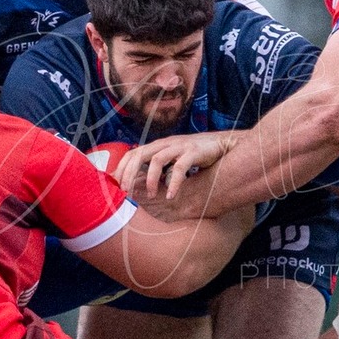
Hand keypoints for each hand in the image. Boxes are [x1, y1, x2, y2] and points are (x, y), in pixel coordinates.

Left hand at [116, 131, 234, 203]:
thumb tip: (138, 181)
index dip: (122, 168)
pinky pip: (180, 167)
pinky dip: (174, 182)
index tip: (116, 185)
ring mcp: (179, 146)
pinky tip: (172, 195)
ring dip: (151, 179)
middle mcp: (166, 143)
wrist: (222, 143)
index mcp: (158, 145)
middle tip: (126, 191)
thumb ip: (157, 166)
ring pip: (157, 159)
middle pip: (140, 154)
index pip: (133, 153)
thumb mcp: (172, 158)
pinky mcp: (194, 152)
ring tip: (152, 195)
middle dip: (130, 173)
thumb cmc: (194, 154)